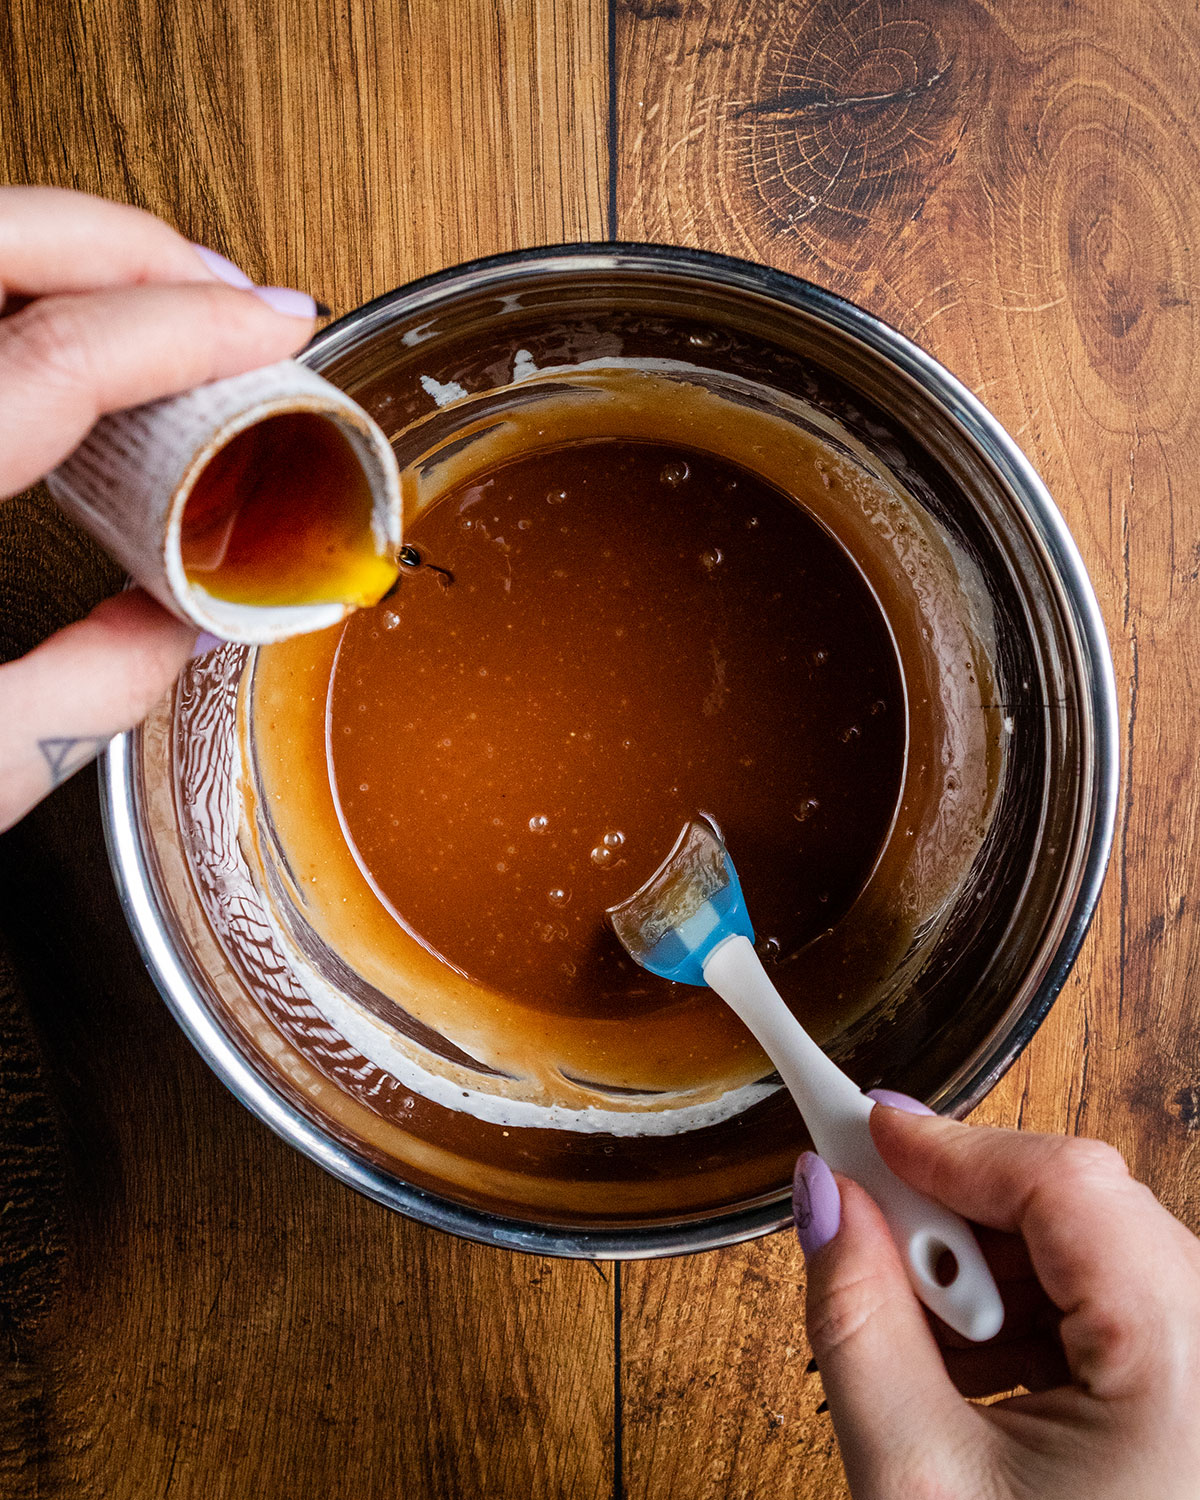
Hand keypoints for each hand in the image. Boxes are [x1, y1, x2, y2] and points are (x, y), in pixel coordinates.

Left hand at [0, 186, 319, 830]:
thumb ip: (93, 686)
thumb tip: (185, 626)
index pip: (57, 355)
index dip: (191, 327)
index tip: (278, 327)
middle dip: (128, 244)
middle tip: (225, 291)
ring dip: (61, 254)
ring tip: (157, 306)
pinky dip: (4, 303)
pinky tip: (52, 346)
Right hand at [795, 1096, 1199, 1498]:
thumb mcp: (920, 1482)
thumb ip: (855, 1319)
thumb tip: (820, 1195)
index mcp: (1186, 1368)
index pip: (1064, 1185)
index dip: (952, 1144)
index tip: (860, 1123)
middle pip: (1079, 1207)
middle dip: (960, 1211)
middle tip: (869, 1236)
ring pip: (1090, 1250)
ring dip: (987, 1266)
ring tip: (927, 1343)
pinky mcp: (1193, 1395)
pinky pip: (1109, 1304)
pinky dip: (1027, 1311)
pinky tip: (976, 1370)